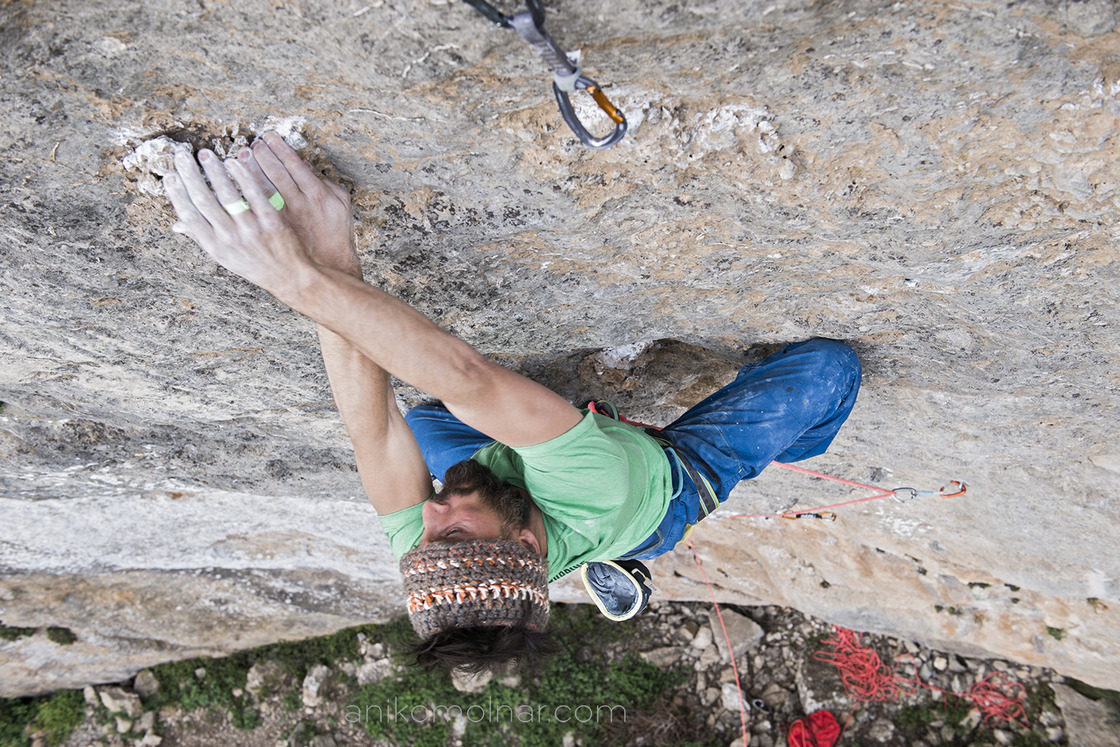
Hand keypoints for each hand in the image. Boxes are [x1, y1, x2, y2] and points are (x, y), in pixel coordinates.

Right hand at [164, 146, 313, 296]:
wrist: (289, 276)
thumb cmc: (254, 265)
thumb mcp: (225, 258)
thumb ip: (203, 238)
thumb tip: (176, 225)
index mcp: (215, 246)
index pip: (189, 216)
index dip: (176, 193)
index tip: (169, 175)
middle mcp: (230, 238)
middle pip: (203, 200)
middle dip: (190, 175)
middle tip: (182, 155)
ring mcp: (251, 229)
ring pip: (227, 194)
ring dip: (214, 171)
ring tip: (205, 154)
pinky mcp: (271, 221)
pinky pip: (254, 193)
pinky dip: (242, 175)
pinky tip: (234, 162)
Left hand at [238, 133, 361, 278]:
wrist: (328, 263)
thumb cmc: (335, 232)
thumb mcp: (339, 203)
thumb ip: (323, 181)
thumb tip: (303, 163)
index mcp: (317, 193)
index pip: (293, 163)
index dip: (279, 147)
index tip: (268, 137)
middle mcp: (300, 203)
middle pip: (275, 172)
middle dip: (261, 155)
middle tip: (251, 145)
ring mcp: (285, 217)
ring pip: (262, 187)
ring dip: (249, 170)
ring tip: (239, 157)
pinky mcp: (275, 229)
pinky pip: (256, 207)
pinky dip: (245, 193)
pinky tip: (235, 183)